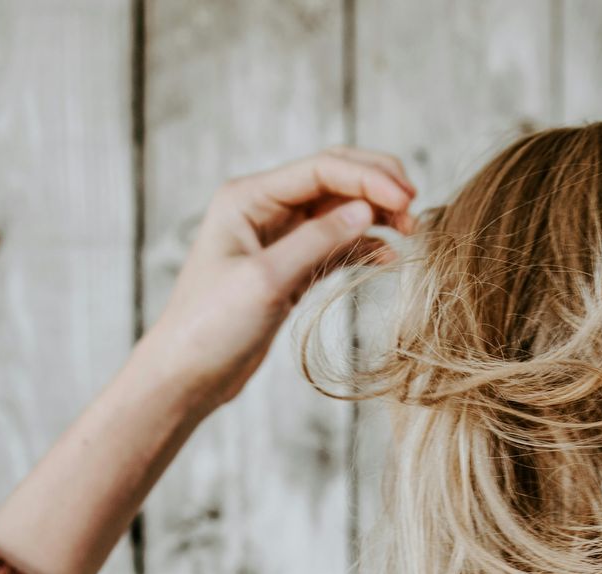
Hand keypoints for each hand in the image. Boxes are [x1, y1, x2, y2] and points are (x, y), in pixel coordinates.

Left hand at [138, 146, 416, 413]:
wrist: (186, 376)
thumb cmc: (211, 326)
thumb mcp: (266, 280)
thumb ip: (317, 241)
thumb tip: (366, 211)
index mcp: (248, 198)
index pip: (321, 168)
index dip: (368, 178)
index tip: (407, 199)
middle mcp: (263, 209)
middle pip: (333, 179)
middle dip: (377, 187)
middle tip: (415, 206)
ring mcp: (278, 239)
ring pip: (339, 211)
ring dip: (375, 216)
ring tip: (411, 231)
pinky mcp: (289, 269)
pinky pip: (335, 246)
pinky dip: (363, 247)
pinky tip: (388, 257)